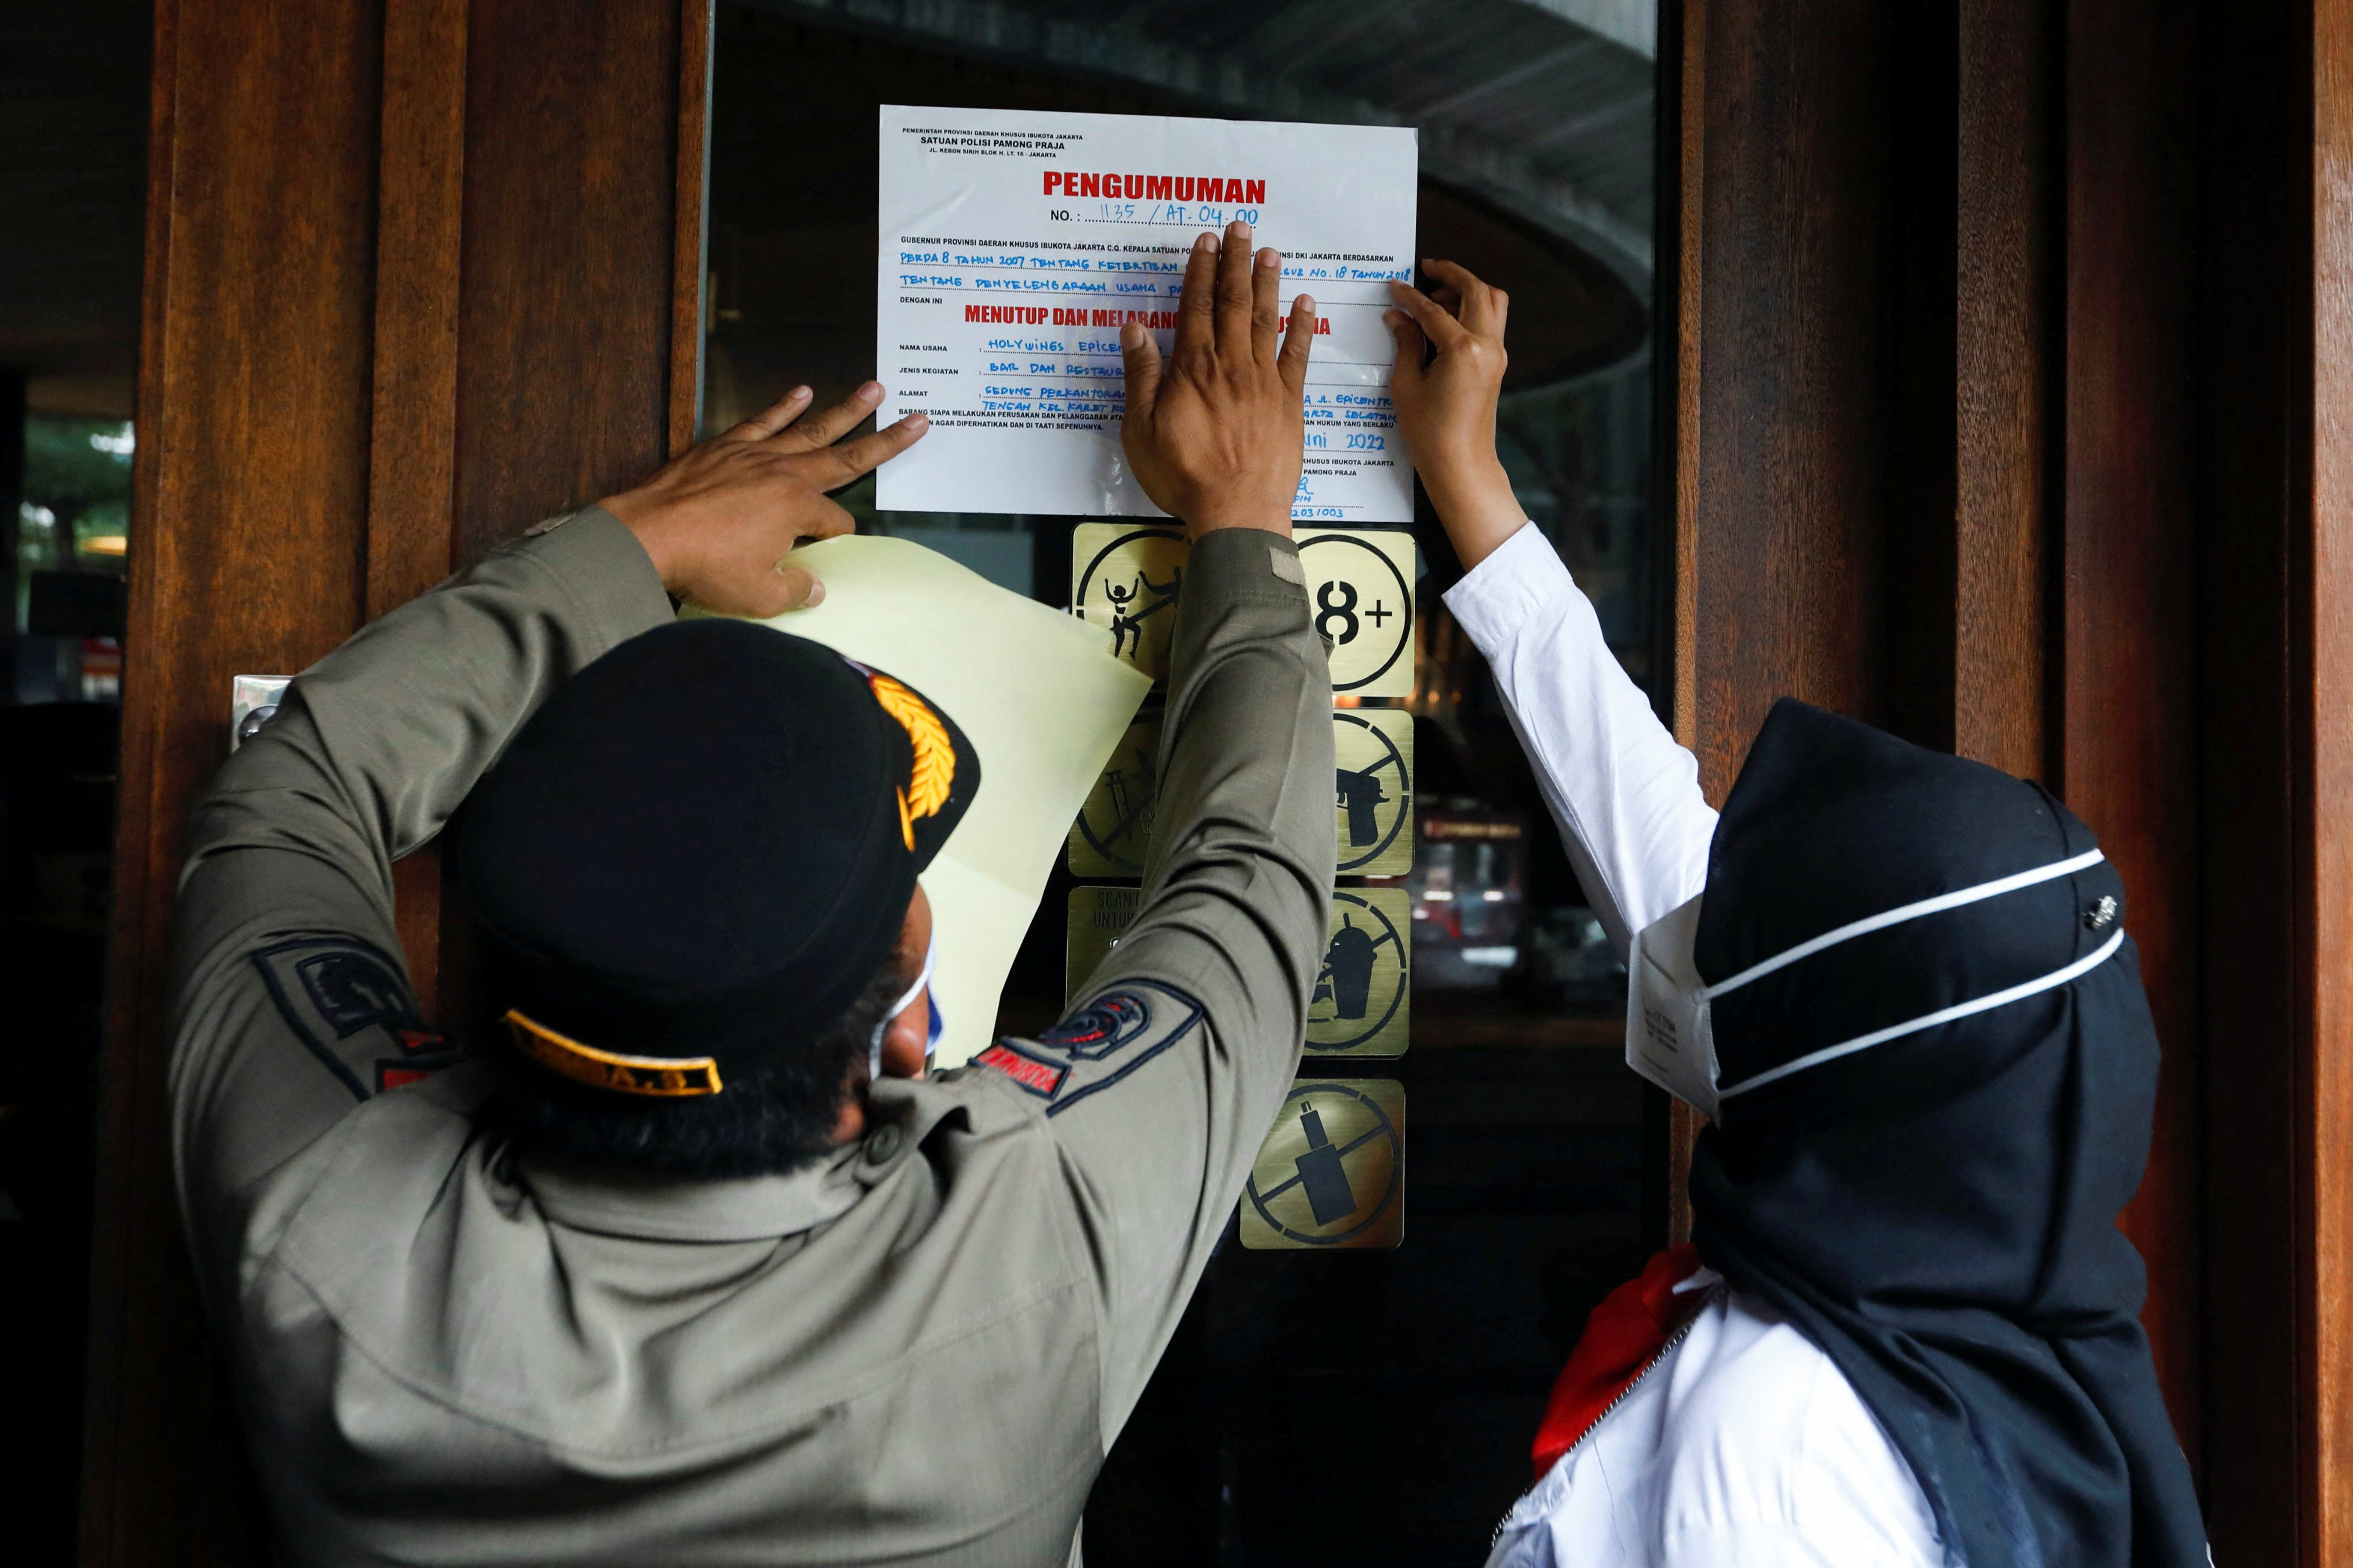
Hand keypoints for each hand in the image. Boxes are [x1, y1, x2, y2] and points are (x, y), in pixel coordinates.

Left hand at [599, 382, 927, 615]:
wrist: (647, 535)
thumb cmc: (704, 567)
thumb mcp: (760, 596)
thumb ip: (796, 590)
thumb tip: (816, 587)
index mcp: (798, 508)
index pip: (836, 523)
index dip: (837, 539)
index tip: (825, 554)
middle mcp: (785, 473)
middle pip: (846, 456)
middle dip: (885, 441)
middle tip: (916, 420)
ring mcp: (755, 454)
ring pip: (811, 428)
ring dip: (845, 409)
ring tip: (873, 389)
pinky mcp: (725, 445)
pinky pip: (763, 419)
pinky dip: (783, 406)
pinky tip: (800, 392)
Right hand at [1120, 221, 1316, 536]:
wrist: (1237, 512)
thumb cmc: (1184, 476)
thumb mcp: (1142, 430)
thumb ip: (1141, 377)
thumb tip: (1133, 329)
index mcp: (1193, 369)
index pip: (1196, 306)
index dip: (1201, 270)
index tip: (1206, 241)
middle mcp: (1230, 365)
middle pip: (1233, 302)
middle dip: (1236, 262)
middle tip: (1241, 228)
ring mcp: (1263, 381)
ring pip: (1266, 319)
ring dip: (1267, 282)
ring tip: (1270, 251)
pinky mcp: (1289, 402)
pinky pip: (1297, 355)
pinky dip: (1302, 327)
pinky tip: (1305, 302)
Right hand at [1386, 260, 1523, 568]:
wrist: (1461, 465)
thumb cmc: (1429, 433)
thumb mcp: (1406, 385)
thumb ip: (1405, 344)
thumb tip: (1398, 317)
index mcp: (1463, 349)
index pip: (1433, 309)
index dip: (1410, 296)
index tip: (1394, 286)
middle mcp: (1487, 346)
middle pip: (1478, 291)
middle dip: (1452, 275)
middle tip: (1427, 270)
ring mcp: (1497, 355)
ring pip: (1492, 303)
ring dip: (1467, 291)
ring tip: (1437, 294)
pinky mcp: (1496, 366)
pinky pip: (1490, 324)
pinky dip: (1471, 312)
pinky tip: (1446, 320)